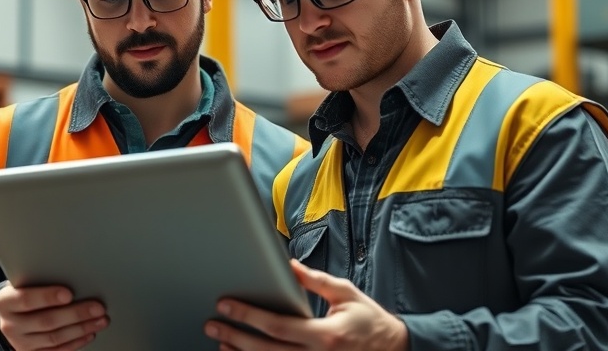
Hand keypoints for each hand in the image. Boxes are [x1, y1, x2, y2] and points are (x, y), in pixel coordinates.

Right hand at [0, 282, 108, 350]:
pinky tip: (89, 333)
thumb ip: (40, 279)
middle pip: (46, 321)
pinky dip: (76, 343)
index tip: (68, 294)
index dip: (48, 297)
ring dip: (81, 329)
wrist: (9, 316)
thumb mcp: (23, 282)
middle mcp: (10, 325)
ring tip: (100, 320)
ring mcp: (20, 342)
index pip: (26, 300)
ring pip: (54, 338)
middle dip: (76, 314)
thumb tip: (71, 273)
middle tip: (98, 307)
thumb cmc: (23, 292)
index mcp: (5, 302)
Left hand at [204, 260, 407, 350]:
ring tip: (221, 343)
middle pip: (266, 350)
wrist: (395, 349)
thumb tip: (288, 265)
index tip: (226, 304)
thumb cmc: (370, 321)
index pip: (277, 325)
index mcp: (326, 334)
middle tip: (212, 325)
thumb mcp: (345, 294)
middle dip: (235, 336)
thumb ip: (315, 281)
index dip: (248, 315)